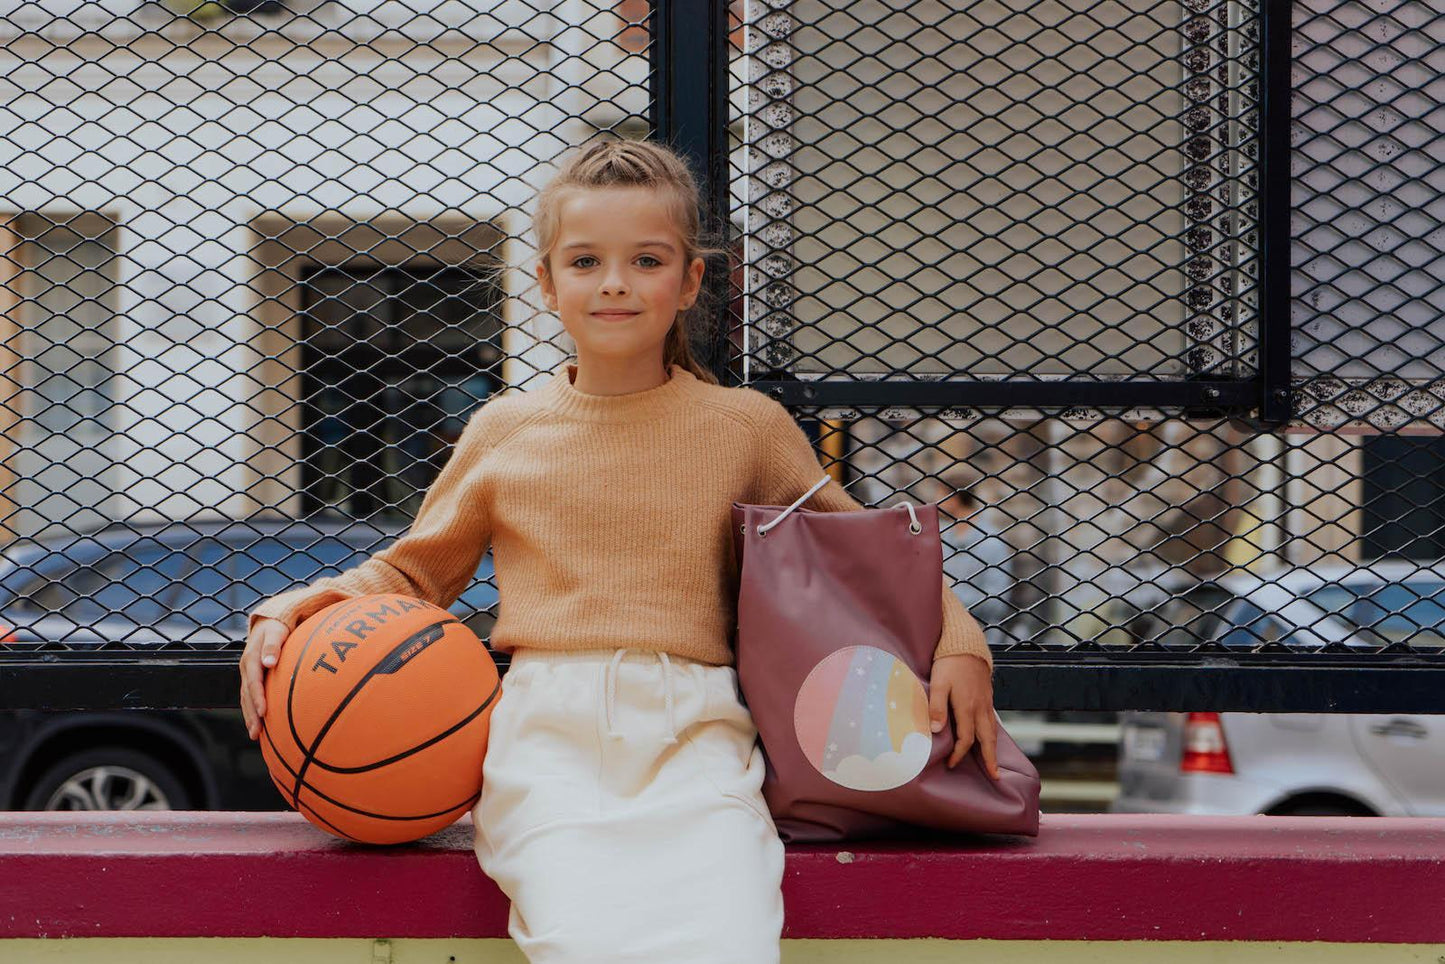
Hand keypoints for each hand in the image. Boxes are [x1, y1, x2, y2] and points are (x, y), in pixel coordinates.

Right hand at [240, 616, 288, 741]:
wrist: (268, 623)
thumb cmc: (276, 627)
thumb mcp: (276, 631)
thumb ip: (273, 645)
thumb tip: (269, 662)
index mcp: (251, 659)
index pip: (253, 682)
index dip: (257, 697)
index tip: (263, 712)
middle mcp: (246, 668)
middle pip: (247, 695)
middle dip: (251, 715)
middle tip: (257, 733)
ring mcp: (247, 674)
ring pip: (245, 699)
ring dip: (249, 717)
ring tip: (255, 735)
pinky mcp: (251, 678)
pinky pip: (249, 697)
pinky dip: (251, 711)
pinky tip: (258, 724)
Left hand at [928, 652, 999, 778]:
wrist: (965, 645)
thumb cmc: (949, 664)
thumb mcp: (938, 683)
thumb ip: (937, 707)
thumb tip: (937, 731)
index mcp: (967, 707)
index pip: (966, 739)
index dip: (959, 754)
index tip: (952, 764)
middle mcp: (980, 708)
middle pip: (987, 739)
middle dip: (990, 758)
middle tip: (995, 775)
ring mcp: (986, 702)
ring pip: (993, 730)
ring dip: (993, 747)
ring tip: (994, 762)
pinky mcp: (987, 696)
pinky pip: (992, 720)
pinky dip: (993, 733)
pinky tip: (989, 736)